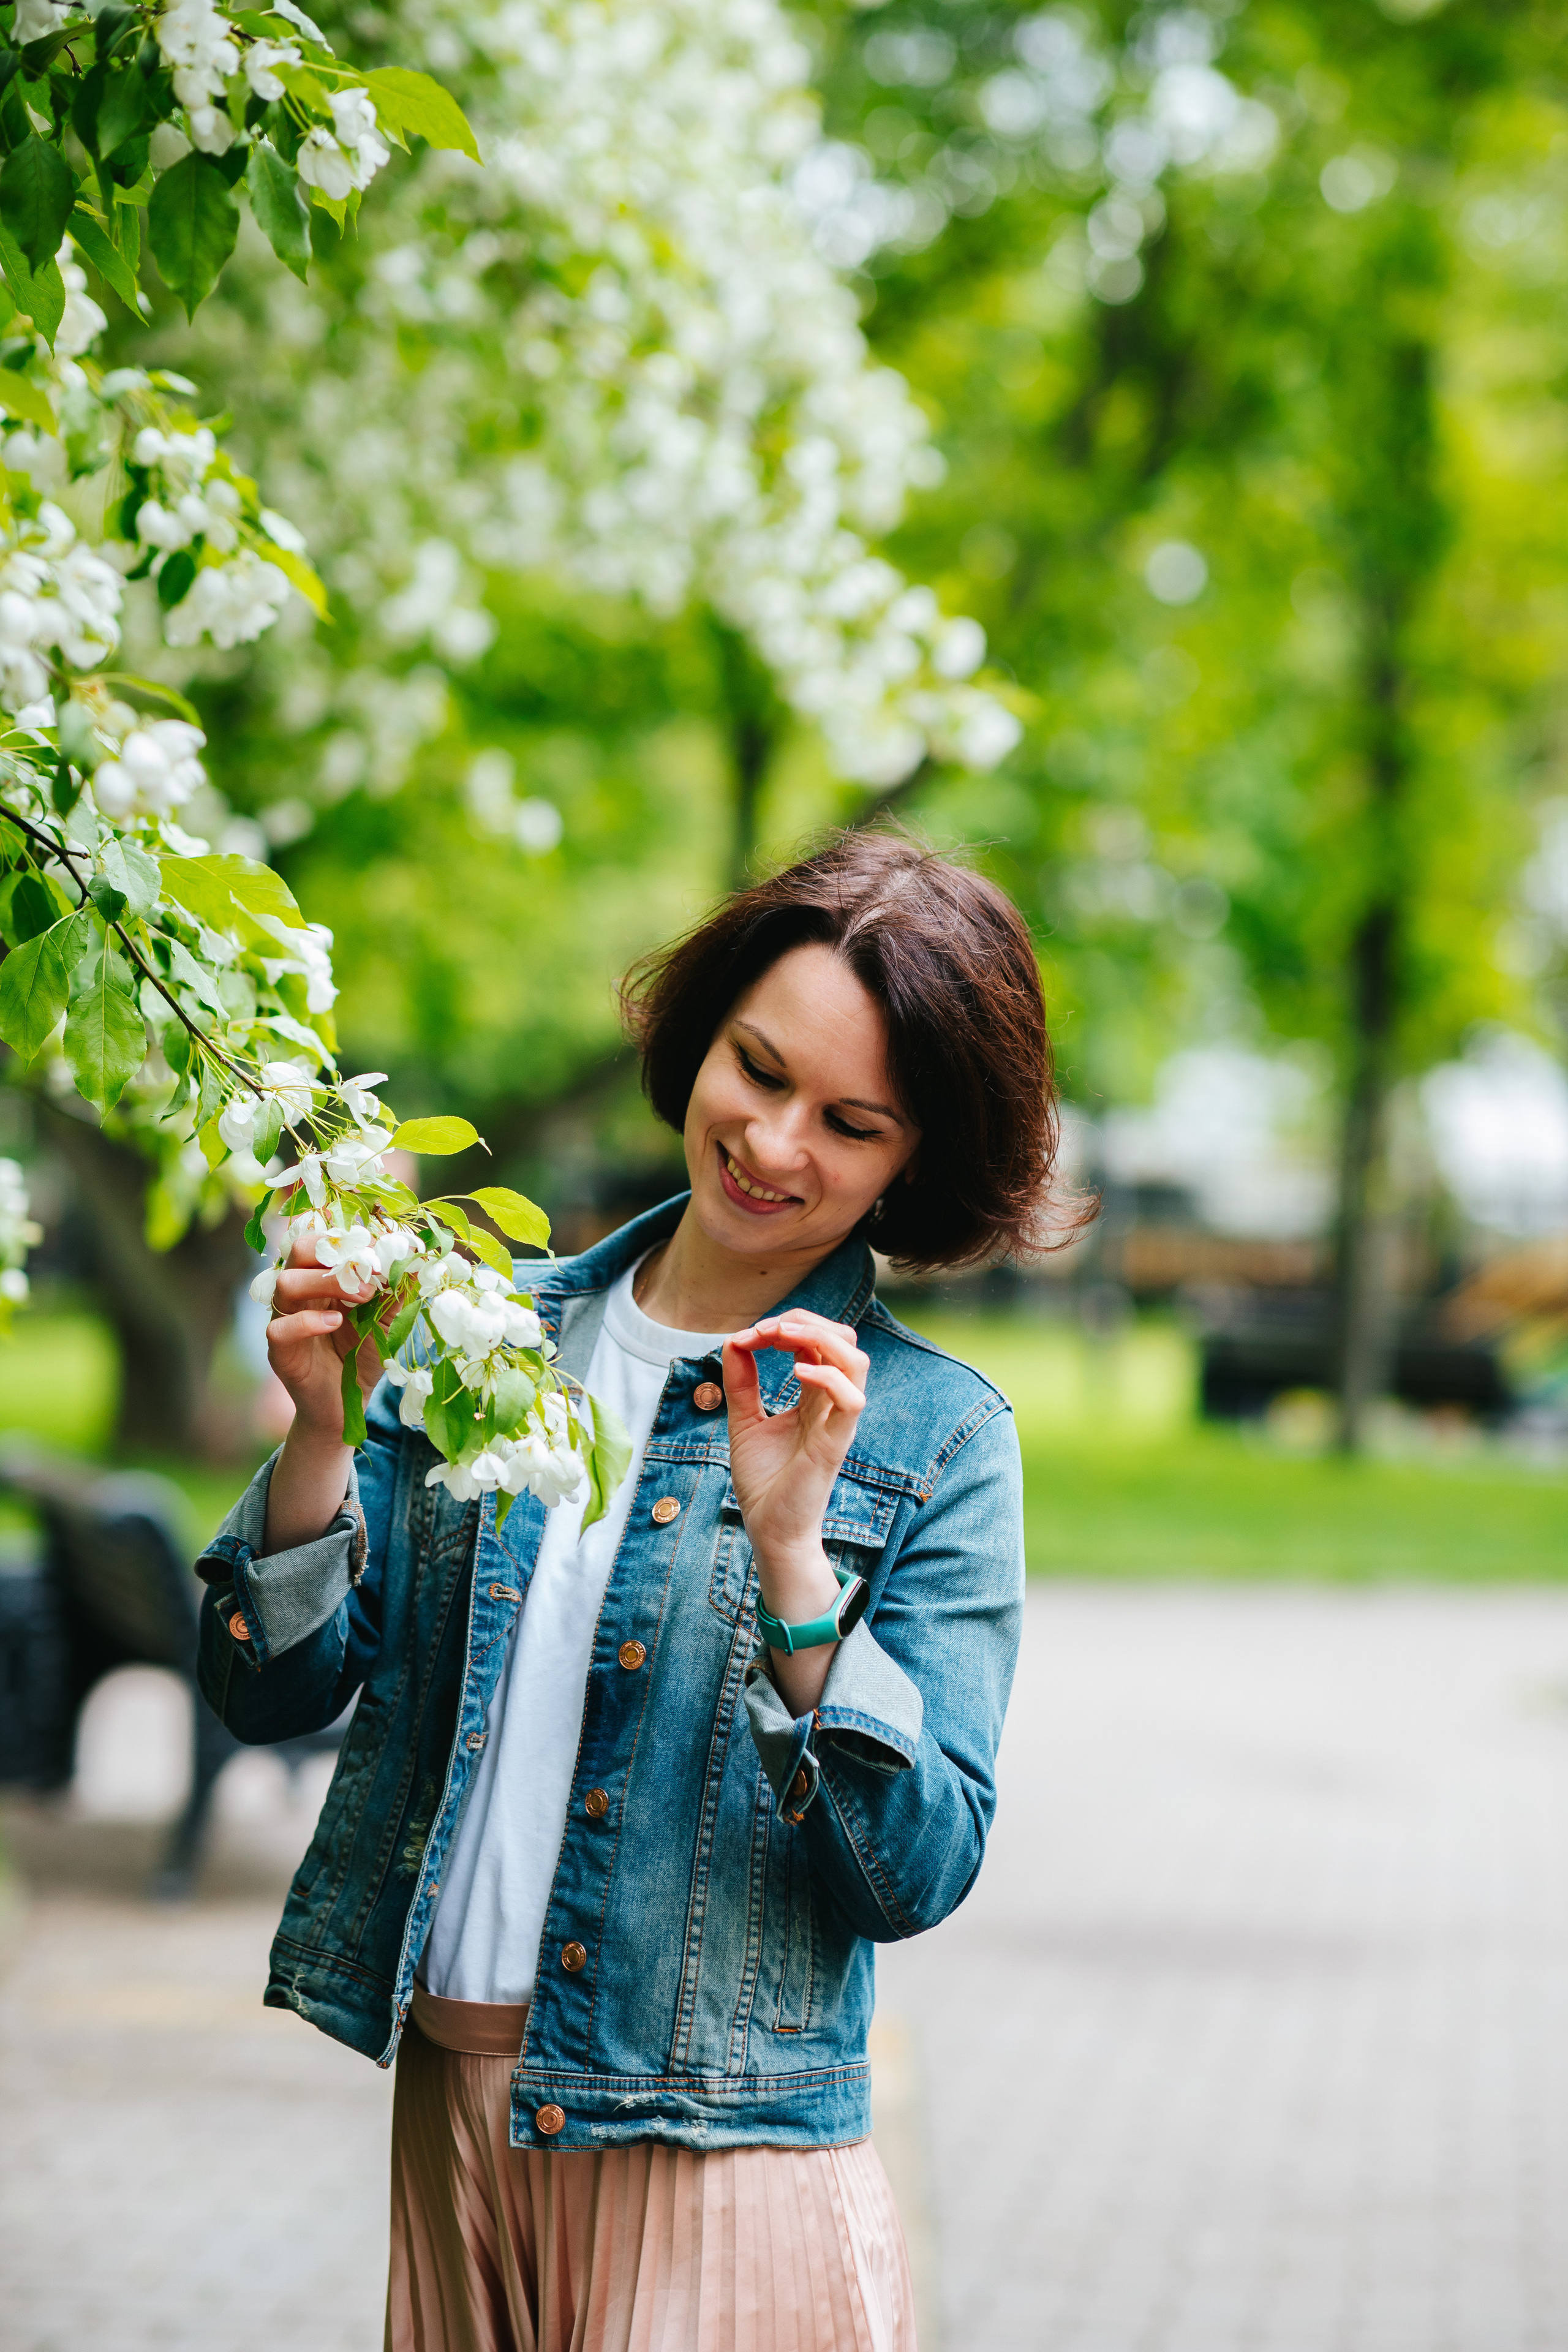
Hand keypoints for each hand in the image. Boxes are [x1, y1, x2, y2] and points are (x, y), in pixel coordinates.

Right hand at [265, 1231, 384, 1449]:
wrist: (348, 1404)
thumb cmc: (365, 1355)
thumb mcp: (389, 1318)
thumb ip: (399, 1289)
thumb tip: (418, 1257)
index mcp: (323, 1276)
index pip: (328, 1239)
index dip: (356, 1240)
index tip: (386, 1252)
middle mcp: (300, 1292)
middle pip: (299, 1248)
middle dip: (336, 1254)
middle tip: (370, 1277)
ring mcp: (285, 1319)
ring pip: (286, 1283)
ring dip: (326, 1284)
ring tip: (362, 1300)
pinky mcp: (280, 1351)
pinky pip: (278, 1329)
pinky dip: (307, 1322)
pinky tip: (335, 1324)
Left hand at [722, 1310, 868, 1709]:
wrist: (768, 1530)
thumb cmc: (764, 1480)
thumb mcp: (744, 1421)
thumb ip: (742, 1382)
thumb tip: (733, 1341)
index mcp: (814, 1396)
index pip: (818, 1340)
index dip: (787, 1325)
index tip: (748, 1336)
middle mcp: (831, 1404)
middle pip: (843, 1339)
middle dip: (804, 1322)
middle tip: (765, 1330)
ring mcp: (837, 1422)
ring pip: (855, 1360)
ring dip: (818, 1338)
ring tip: (779, 1339)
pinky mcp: (835, 1444)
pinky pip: (852, 1400)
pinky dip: (828, 1376)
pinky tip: (797, 1373)